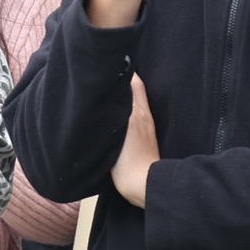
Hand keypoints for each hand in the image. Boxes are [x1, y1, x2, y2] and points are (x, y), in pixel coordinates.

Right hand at [111, 75, 158, 206]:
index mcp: (138, 111)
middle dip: (122, 79)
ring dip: (123, 94)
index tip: (109, 64)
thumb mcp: (121, 130)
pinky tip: (114, 113)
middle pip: (134, 89)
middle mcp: (143, 115)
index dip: (122, 70)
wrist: (142, 185)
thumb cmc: (129, 162)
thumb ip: (119, 106)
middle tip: (104, 74)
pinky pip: (133, 114)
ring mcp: (144, 127)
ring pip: (134, 101)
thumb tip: (116, 84)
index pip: (133, 81)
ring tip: (106, 90)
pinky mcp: (142, 139)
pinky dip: (125, 108)